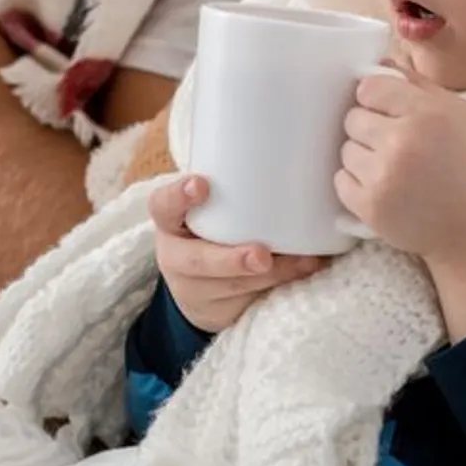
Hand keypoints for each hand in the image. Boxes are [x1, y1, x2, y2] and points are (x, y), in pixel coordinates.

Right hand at [150, 175, 328, 332]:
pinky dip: (278, 287)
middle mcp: (175, 257)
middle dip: (231, 260)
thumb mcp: (209, 210)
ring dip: (269, 276)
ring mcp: (193, 289)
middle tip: (261, 255)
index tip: (202, 184)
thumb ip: (231, 190)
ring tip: (302, 263)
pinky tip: (302, 272)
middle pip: (196, 261)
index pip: (162, 205)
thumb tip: (293, 153)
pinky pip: (246, 302)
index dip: (178, 196)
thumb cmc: (212, 230)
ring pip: (229, 286)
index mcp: (170, 222)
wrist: (199, 287)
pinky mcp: (216, 312)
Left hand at [338, 69, 465, 339]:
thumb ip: (416, 84)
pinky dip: (355, 183)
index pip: (368, 87)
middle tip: (393, 144)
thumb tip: (378, 60)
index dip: (374, 99)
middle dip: (368, 129)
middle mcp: (403, 141)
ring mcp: (384, 175)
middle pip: (352, 117)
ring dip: (362, 156)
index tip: (386, 111)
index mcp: (427, 113)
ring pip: (345, 149)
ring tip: (391, 168)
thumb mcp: (458, 115)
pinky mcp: (370, 206)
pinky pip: (340, 180)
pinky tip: (382, 187)